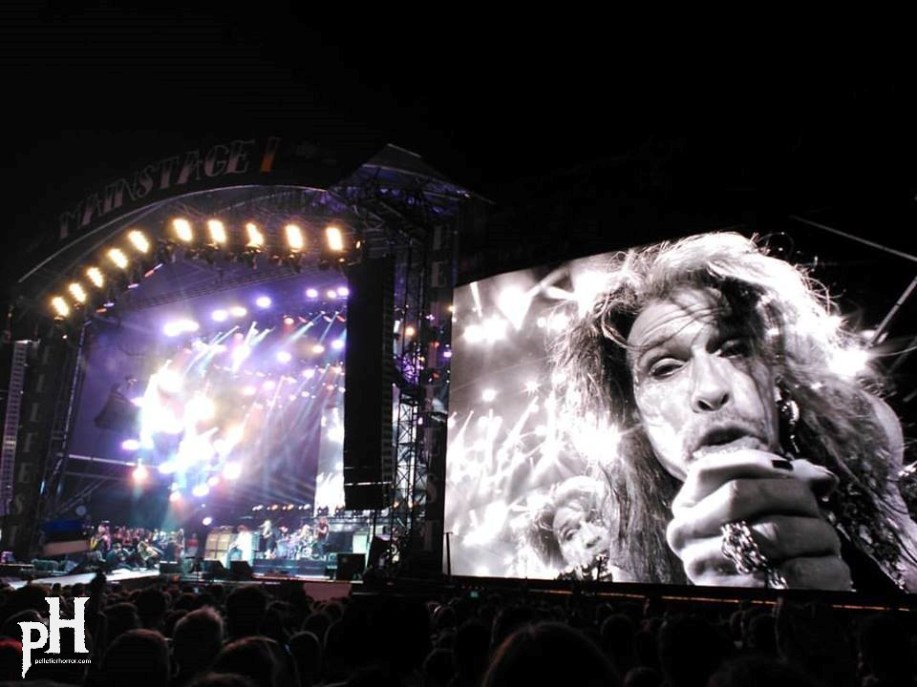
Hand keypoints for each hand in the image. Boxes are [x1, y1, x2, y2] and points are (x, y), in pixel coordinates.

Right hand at [665, 451, 852, 589]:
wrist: (764, 609)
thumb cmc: (762, 547)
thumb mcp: (755, 510)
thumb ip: (783, 482)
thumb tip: (823, 479)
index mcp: (684, 513)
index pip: (706, 471)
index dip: (753, 462)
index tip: (789, 467)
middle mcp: (685, 540)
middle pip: (737, 494)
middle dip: (789, 492)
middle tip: (817, 505)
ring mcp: (706, 572)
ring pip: (773, 532)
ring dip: (815, 530)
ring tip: (826, 538)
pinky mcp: (742, 602)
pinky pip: (797, 572)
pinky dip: (825, 565)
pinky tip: (827, 565)